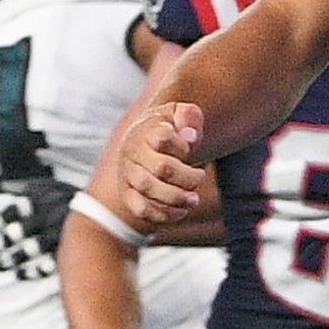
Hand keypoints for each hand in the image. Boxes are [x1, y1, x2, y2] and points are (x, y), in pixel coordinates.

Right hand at [111, 102, 210, 232]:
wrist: (145, 144)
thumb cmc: (170, 129)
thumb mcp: (181, 113)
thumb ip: (188, 116)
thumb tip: (190, 136)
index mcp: (146, 130)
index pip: (163, 138)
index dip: (182, 147)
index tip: (189, 148)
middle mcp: (132, 152)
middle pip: (161, 167)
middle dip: (187, 177)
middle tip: (200, 177)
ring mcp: (127, 175)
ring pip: (148, 189)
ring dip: (177, 198)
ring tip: (194, 199)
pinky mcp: (128, 196)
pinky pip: (142, 210)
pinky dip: (164, 214)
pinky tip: (181, 211)